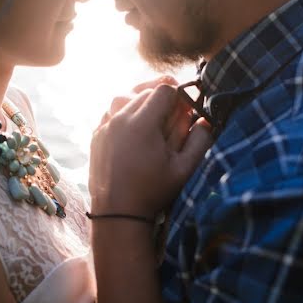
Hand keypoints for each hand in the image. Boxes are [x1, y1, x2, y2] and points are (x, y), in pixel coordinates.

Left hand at [89, 84, 211, 218]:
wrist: (117, 213)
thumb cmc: (153, 191)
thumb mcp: (184, 169)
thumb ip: (200, 140)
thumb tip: (206, 120)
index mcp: (142, 123)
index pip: (164, 89)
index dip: (179, 94)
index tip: (187, 108)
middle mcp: (120, 119)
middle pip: (144, 90)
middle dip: (162, 97)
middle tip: (174, 113)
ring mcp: (105, 126)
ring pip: (124, 97)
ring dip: (141, 100)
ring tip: (154, 114)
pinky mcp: (96, 135)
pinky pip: (111, 112)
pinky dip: (125, 112)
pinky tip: (135, 127)